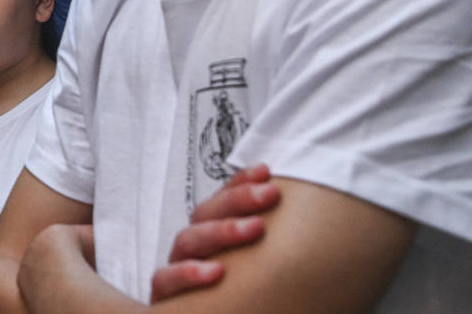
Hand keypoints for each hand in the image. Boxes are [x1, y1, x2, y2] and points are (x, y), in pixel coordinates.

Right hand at [149, 164, 281, 300]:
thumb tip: (308, 222)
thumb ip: (275, 261)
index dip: (240, 183)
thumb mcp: (262, 283)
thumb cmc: (248, 306)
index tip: (267, 170)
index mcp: (211, 242)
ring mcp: (175, 274)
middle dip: (238, 200)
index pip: (220, 202)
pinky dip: (187, 274)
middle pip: (205, 214)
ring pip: (188, 239)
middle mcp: (191, 254)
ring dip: (221, 230)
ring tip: (255, 229)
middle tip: (271, 194)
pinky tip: (215, 273)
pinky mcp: (164, 301)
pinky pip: (165, 281)